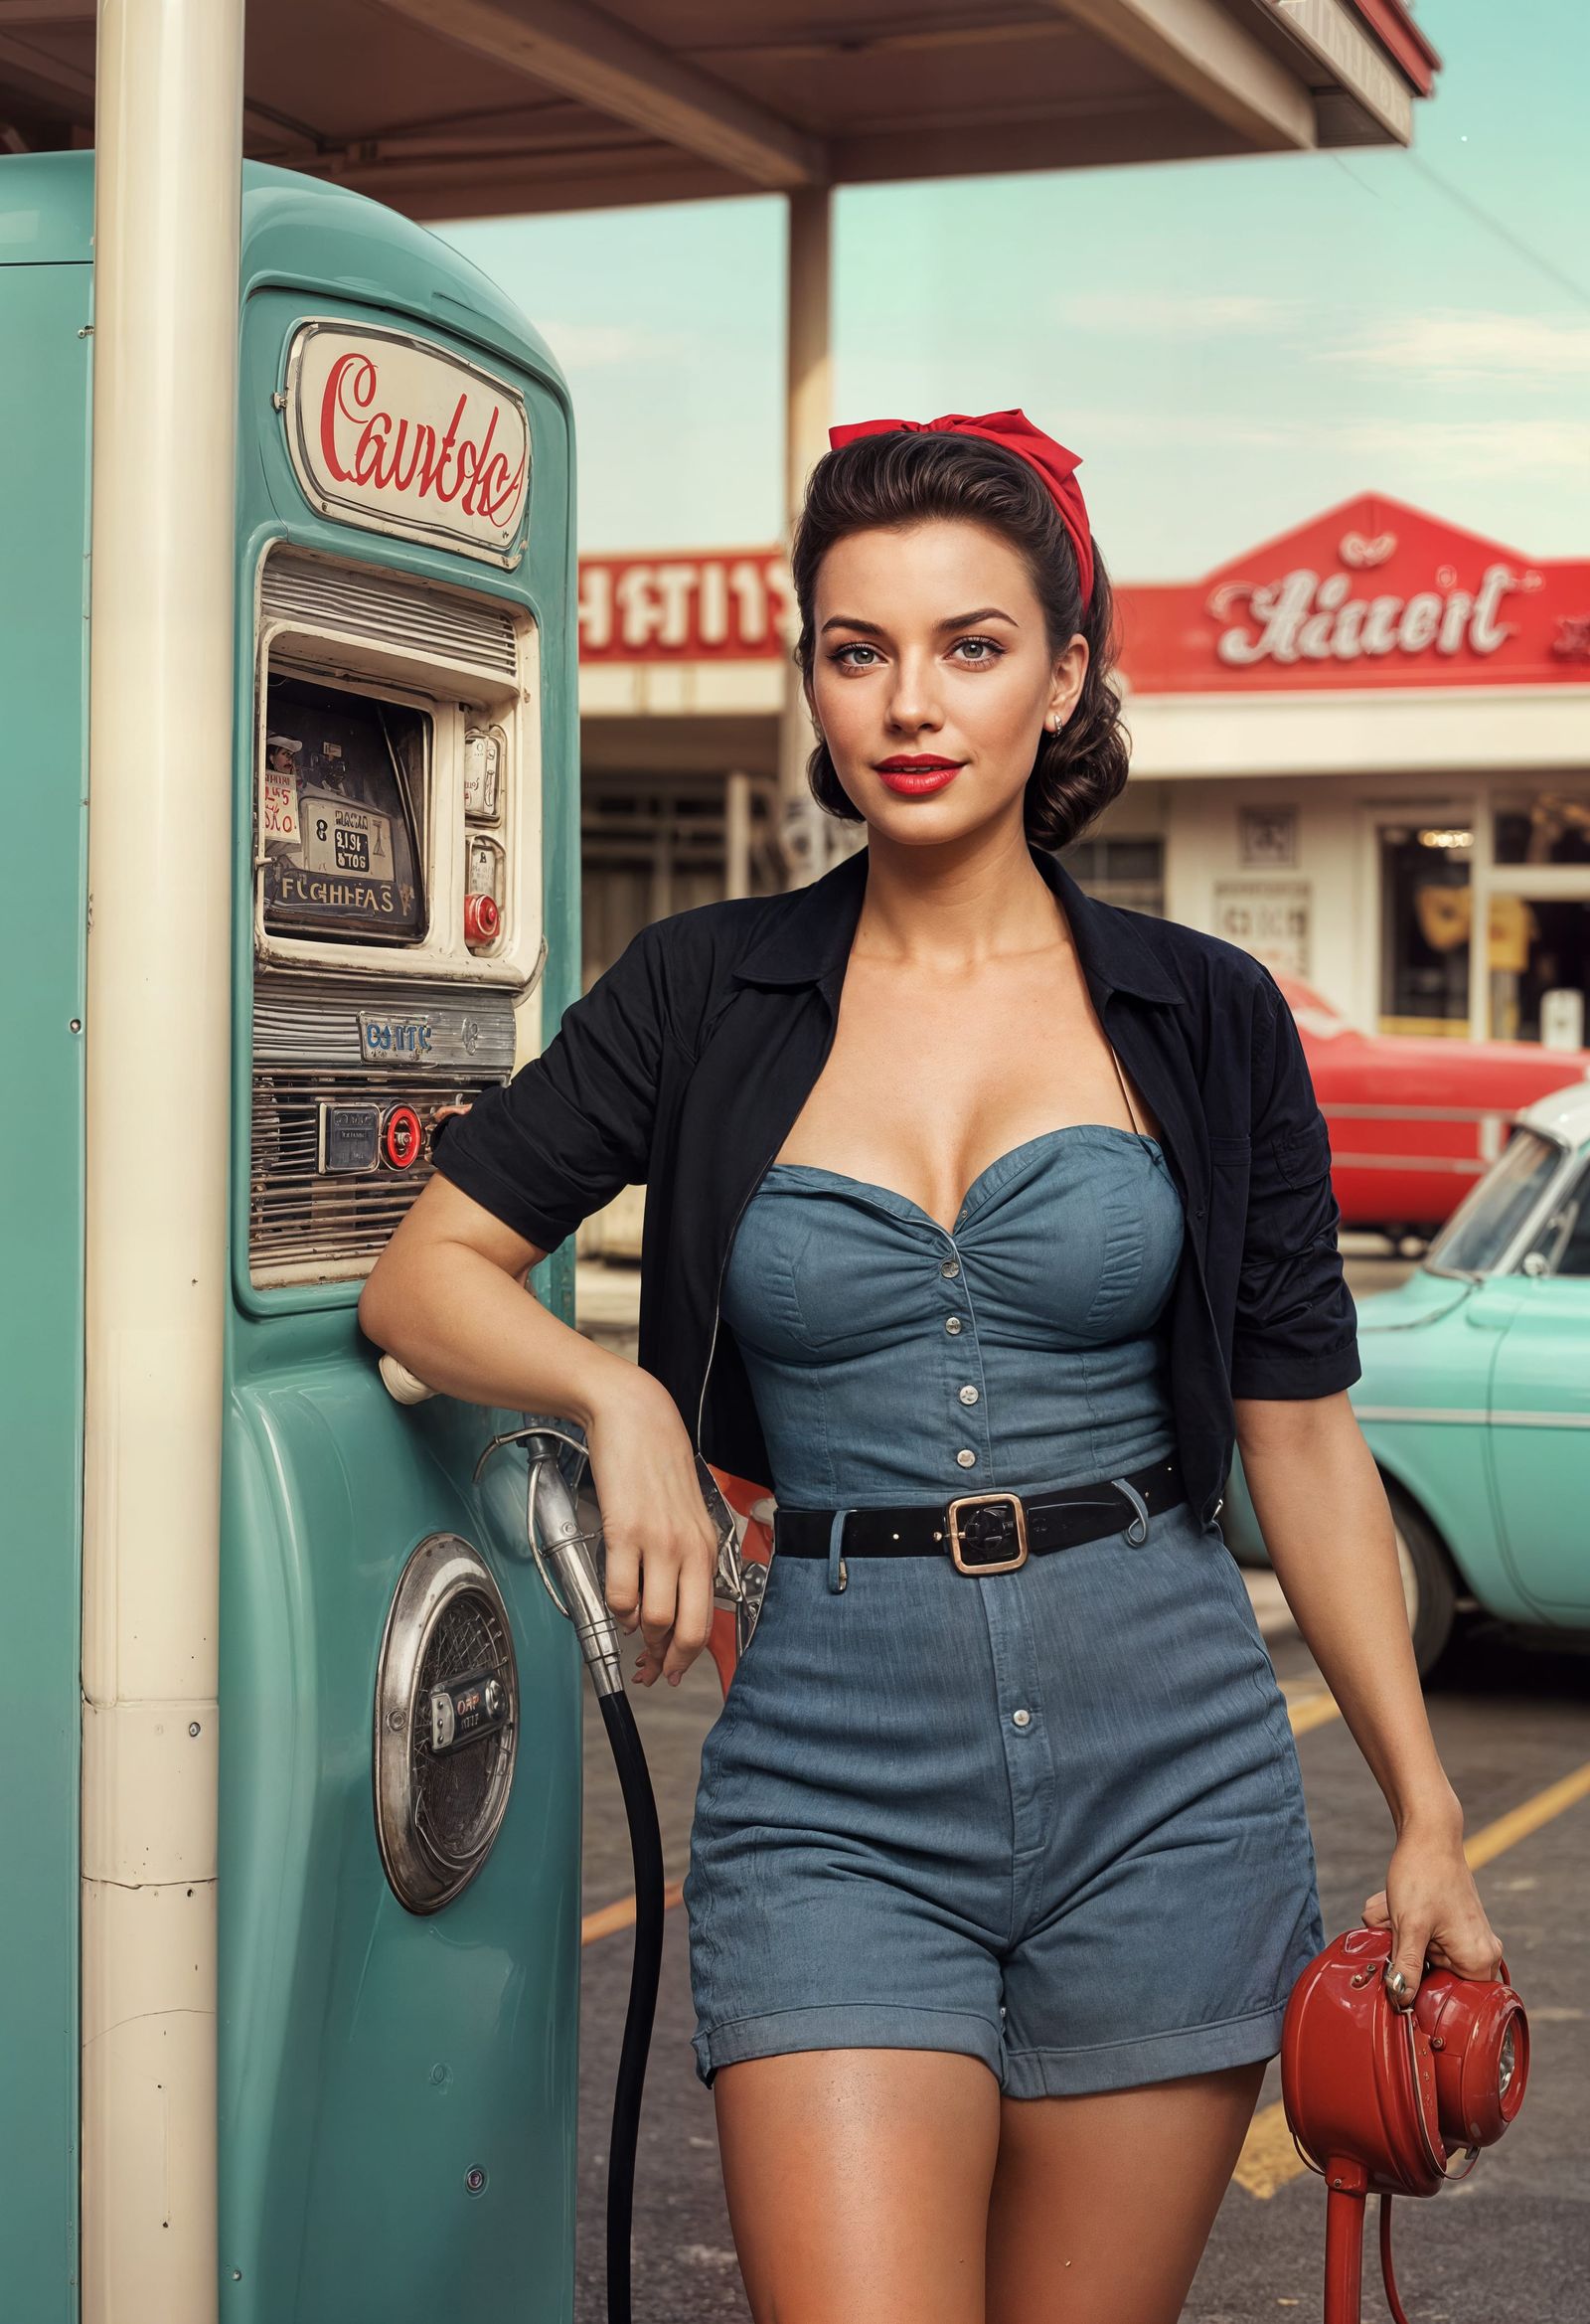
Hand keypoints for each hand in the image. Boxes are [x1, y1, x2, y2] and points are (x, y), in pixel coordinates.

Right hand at [583, 1375, 718, 1688]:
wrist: (634, 1416)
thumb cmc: (658, 1462)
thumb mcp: (687, 1513)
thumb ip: (685, 1556)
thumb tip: (673, 1602)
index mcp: (707, 1547)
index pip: (706, 1620)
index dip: (686, 1656)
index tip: (670, 1669)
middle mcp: (689, 1549)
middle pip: (686, 1629)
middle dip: (665, 1658)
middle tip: (648, 1667)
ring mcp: (658, 1543)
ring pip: (652, 1618)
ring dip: (636, 1632)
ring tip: (628, 1624)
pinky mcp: (625, 1532)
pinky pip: (619, 1592)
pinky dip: (614, 1607)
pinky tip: (615, 1597)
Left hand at [1361, 1820, 1504, 2008]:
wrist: (1428, 1832)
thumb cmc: (1423, 1875)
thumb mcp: (1409, 1926)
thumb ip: (1406, 1969)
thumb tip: (1401, 2002)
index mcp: (1479, 1960)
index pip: (1450, 1999)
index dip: (1419, 1989)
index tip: (1398, 1969)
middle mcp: (1482, 1952)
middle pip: (1432, 1974)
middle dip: (1402, 1950)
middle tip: (1393, 1924)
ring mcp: (1469, 1937)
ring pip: (1421, 1952)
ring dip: (1397, 1933)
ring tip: (1392, 1907)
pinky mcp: (1454, 1924)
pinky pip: (1421, 1935)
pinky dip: (1403, 1922)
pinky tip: (1393, 1902)